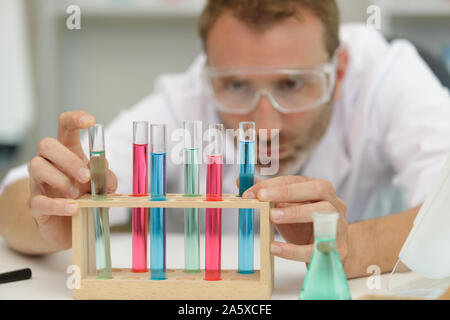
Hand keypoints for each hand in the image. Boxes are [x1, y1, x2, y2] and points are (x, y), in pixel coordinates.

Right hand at [28, 111, 117, 250]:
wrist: (69, 227)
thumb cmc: (86, 198)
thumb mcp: (103, 186)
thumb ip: (107, 177)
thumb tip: (103, 166)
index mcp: (68, 152)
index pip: (65, 127)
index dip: (75, 119)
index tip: (91, 121)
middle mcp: (50, 163)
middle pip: (47, 144)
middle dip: (68, 159)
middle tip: (86, 177)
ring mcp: (39, 183)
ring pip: (36, 166)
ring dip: (60, 179)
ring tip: (77, 195)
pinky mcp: (35, 205)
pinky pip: (38, 200)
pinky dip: (58, 204)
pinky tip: (74, 208)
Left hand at [243, 175, 347, 263]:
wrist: (331, 253)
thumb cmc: (306, 227)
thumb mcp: (286, 209)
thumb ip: (267, 195)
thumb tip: (242, 181)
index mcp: (319, 190)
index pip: (297, 180)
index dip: (274, 185)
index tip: (251, 192)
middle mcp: (334, 203)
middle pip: (318, 189)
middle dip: (288, 192)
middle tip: (262, 197)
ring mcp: (339, 225)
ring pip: (323, 214)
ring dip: (296, 213)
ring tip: (272, 217)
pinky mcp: (340, 248)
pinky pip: (317, 247)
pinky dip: (295, 249)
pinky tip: (275, 248)